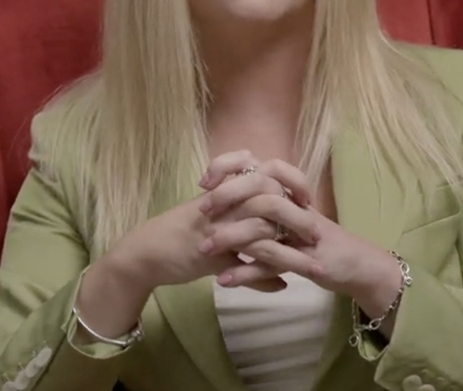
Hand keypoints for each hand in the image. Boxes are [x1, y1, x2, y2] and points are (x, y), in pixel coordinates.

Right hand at [109, 151, 314, 293]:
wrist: (145, 252)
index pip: (267, 174)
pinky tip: (281, 288)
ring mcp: (219, 230)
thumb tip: (266, 210)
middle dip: (299, 220)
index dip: (292, 182)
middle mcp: (225, 206)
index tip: (309, 198)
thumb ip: (242, 211)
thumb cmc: (182, 233)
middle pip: (272, 204)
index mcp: (229, 192)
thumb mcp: (214, 217)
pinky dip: (263, 280)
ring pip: (263, 239)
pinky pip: (244, 267)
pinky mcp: (211, 256)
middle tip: (318, 236)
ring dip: (291, 257)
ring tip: (314, 270)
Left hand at [198, 159, 405, 317]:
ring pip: (262, 226)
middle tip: (202, 212)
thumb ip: (266, 207)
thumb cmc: (321, 242)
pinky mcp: (306, 259)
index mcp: (291, 194)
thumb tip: (228, 201)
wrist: (359, 266)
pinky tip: (223, 281)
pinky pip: (270, 263)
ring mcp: (301, 232)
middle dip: (226, 198)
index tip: (204, 182)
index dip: (230, 167)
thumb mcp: (293, 219)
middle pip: (259, 188)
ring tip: (204, 249)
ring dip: (230, 238)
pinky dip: (245, 273)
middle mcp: (296, 206)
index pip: (260, 166)